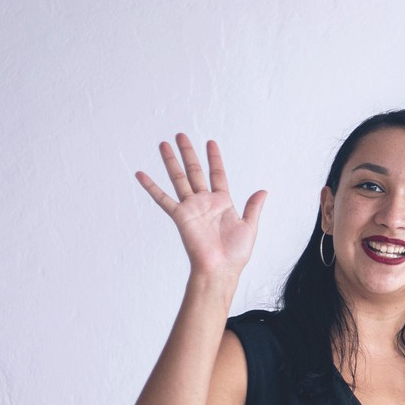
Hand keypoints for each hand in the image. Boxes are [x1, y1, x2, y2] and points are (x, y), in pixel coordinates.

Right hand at [134, 133, 266, 277]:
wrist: (221, 268)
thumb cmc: (236, 253)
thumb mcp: (250, 226)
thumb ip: (253, 207)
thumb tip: (263, 191)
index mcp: (222, 203)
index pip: (217, 174)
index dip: (214, 159)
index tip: (210, 142)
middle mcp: (205, 202)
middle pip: (195, 171)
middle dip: (188, 153)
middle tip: (181, 135)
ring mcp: (191, 208)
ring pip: (179, 179)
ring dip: (171, 162)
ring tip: (164, 145)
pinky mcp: (180, 216)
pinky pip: (163, 199)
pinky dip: (151, 187)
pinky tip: (141, 174)